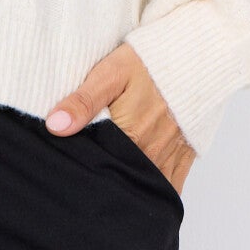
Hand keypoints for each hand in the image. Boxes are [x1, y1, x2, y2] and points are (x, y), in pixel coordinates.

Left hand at [43, 43, 196, 197]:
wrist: (194, 57)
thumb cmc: (148, 62)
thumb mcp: (110, 74)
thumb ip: (83, 102)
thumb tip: (54, 126)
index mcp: (130, 136)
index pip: (100, 166)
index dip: (83, 169)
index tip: (70, 169)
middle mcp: (152, 154)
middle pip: (122, 179)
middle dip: (105, 182)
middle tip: (85, 181)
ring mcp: (169, 158)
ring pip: (144, 186)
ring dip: (128, 187)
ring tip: (108, 187)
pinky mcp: (184, 157)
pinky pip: (169, 188)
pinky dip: (153, 191)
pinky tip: (138, 192)